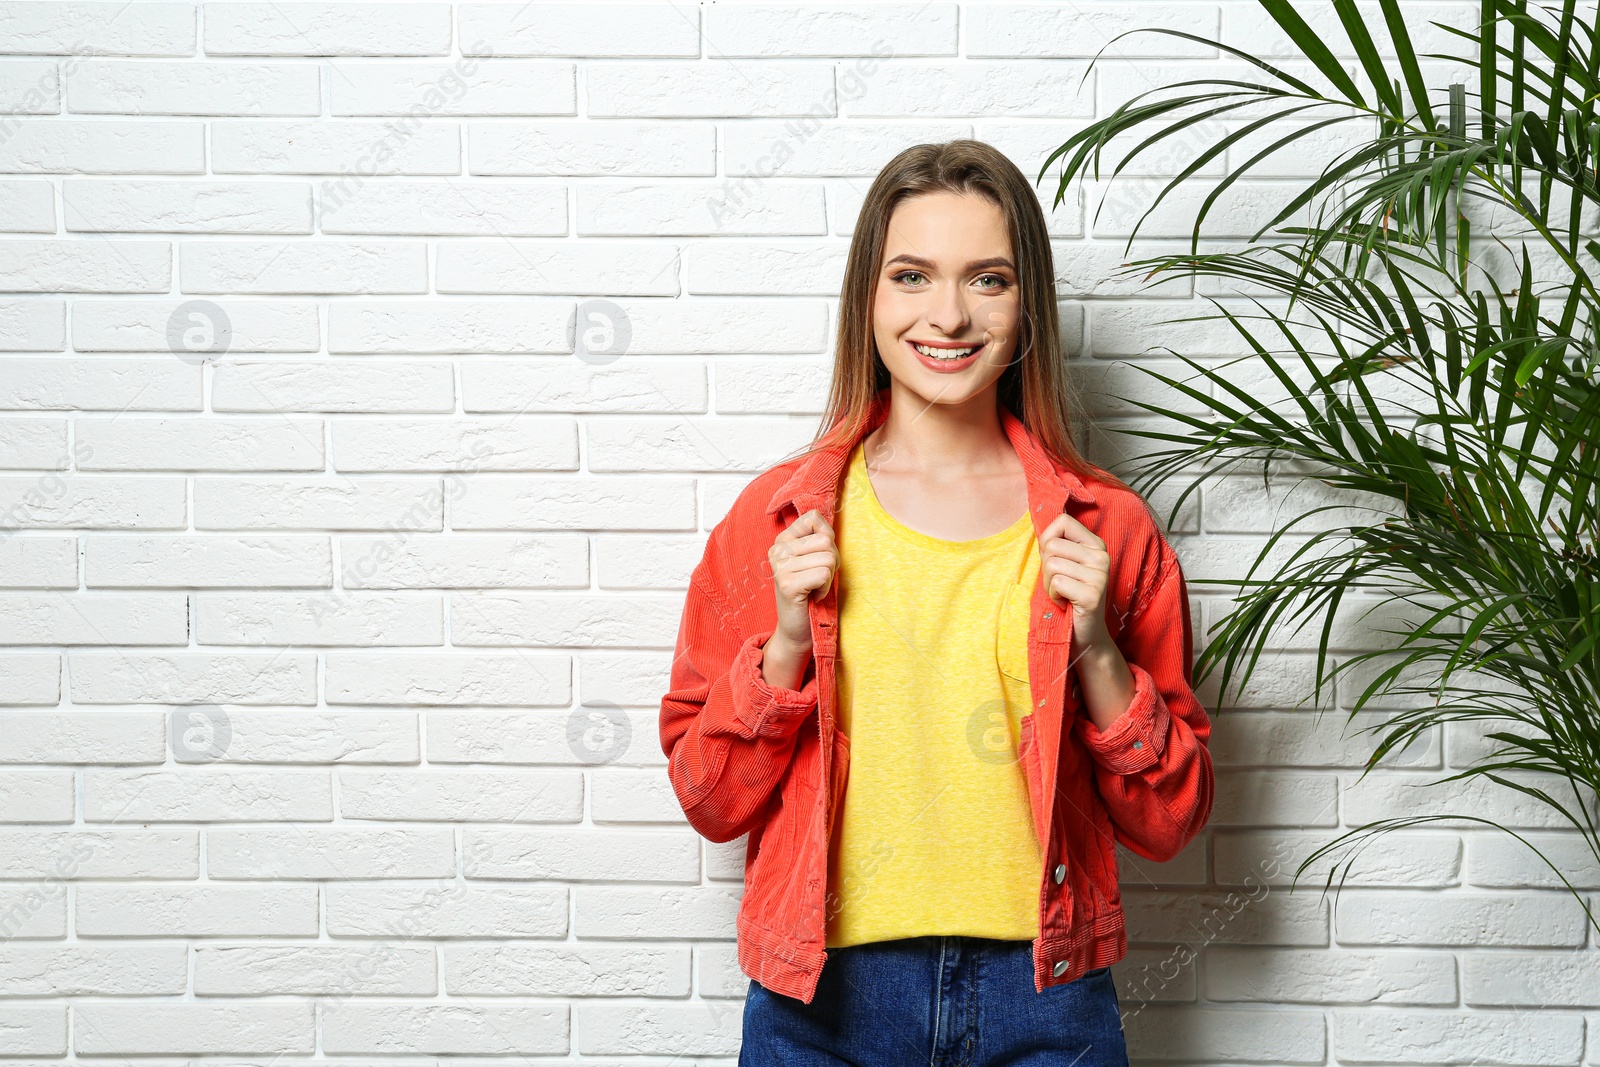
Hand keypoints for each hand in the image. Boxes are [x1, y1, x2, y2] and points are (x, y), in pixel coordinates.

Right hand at [768, 508, 838, 649]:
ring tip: (815, 587)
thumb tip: (831, 520)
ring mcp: (780, 567)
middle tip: (818, 578)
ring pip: (828, 558)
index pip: (814, 518)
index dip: (827, 538)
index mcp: (782, 540)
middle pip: (826, 540)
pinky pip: (824, 574)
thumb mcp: (815, 558)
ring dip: (829, 577)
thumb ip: (820, 537)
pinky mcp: (787, 584)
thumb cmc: (812, 591)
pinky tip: (813, 595)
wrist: (799, 628)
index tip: (817, 558)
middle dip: (832, 561)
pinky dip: (825, 588)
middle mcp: (777, 550)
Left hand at [1038, 510, 1112, 661]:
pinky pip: (1056, 583)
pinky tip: (1066, 604)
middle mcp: (1102, 557)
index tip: (1054, 560)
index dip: (1048, 540)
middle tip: (1060, 584)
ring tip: (1063, 594)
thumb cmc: (1068, 597)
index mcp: (1096, 545)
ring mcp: (1100, 575)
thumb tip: (1039, 522)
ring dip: (1049, 584)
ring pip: (1051, 565)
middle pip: (1051, 546)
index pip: (1062, 521)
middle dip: (1046, 568)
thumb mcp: (1063, 565)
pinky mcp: (1092, 594)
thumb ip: (1056, 544)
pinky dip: (1053, 596)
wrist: (1084, 635)